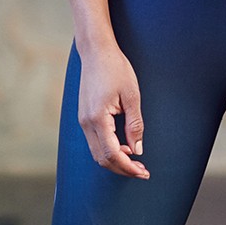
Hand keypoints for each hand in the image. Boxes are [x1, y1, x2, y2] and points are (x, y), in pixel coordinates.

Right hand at [77, 44, 148, 178]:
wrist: (96, 52)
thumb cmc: (116, 69)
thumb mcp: (132, 95)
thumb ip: (135, 124)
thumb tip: (137, 149)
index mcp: (97, 119)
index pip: (112, 154)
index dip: (128, 167)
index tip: (143, 172)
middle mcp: (86, 123)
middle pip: (102, 159)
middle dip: (122, 168)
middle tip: (142, 171)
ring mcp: (82, 121)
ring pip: (97, 152)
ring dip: (116, 160)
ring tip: (136, 161)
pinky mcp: (84, 117)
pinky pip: (95, 142)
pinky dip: (109, 149)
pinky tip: (124, 147)